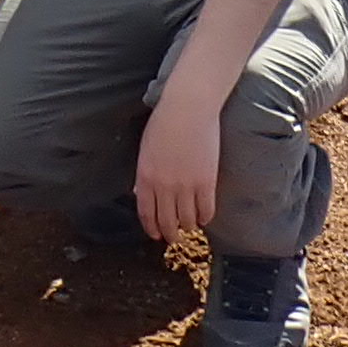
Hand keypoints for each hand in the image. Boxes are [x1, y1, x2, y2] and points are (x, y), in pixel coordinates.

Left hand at [133, 82, 223, 240]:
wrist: (188, 108)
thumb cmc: (164, 123)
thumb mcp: (146, 149)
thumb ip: (145, 175)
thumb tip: (141, 194)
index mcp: (145, 177)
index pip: (146, 213)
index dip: (151, 228)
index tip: (156, 235)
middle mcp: (163, 186)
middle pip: (167, 222)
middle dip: (170, 234)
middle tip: (174, 238)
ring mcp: (186, 186)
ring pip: (187, 220)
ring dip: (189, 227)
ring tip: (191, 226)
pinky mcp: (206, 182)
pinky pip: (206, 210)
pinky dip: (205, 218)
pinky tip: (204, 217)